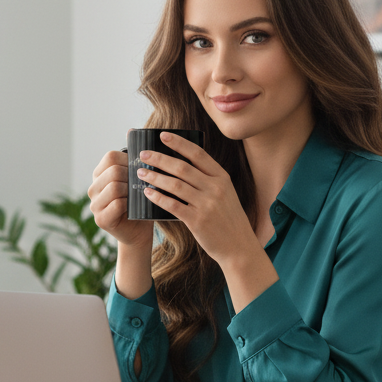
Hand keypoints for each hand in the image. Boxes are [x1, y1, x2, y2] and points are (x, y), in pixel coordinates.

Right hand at [88, 150, 153, 251]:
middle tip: (143, 184)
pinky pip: (117, 204)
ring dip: (132, 191)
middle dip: (132, 176)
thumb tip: (131, 130)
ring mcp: (94, 205)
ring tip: (140, 195)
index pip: (110, 156)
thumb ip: (133, 158)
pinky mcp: (101, 219)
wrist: (140, 231)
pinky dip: (130, 204)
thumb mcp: (137, 178)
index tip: (141, 169)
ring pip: (115, 187)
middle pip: (114, 171)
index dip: (129, 160)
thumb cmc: (141, 202)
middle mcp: (93, 188)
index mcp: (99, 175)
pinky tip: (135, 207)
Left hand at [134, 133, 258, 269]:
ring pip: (175, 184)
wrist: (239, 246)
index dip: (179, 143)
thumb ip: (208, 179)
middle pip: (182, 167)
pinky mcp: (198, 221)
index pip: (197, 154)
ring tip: (142, 173)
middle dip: (160, 158)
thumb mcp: (225, 193)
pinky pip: (173, 205)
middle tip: (143, 155)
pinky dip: (159, 197)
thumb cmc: (229, 218)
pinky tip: (148, 193)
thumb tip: (181, 165)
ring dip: (155, 177)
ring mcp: (207, 204)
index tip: (162, 135)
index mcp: (222, 177)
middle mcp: (215, 188)